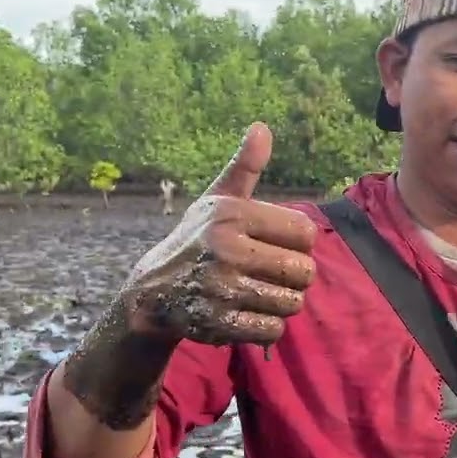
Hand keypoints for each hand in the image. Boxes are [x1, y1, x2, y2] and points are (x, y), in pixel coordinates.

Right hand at [119, 122, 317, 345]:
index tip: (277, 245)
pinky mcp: (219, 323)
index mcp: (231, 215)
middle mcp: (226, 249)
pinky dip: (267, 326)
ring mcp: (222, 289)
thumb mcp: (215, 201)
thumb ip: (244, 168)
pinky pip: (273, 330)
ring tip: (258, 293)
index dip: (298, 243)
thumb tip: (262, 128)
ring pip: (293, 303)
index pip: (304, 233)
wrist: (152, 293)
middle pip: (304, 272)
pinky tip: (248, 314)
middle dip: (294, 277)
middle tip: (271, 275)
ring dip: (282, 302)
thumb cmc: (195, 241)